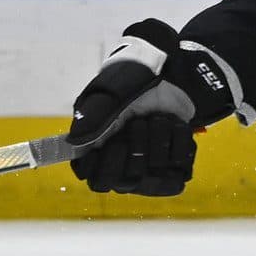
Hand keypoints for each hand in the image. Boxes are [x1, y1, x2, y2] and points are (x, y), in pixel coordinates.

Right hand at [65, 19, 243, 196]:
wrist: (171, 74)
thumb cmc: (134, 82)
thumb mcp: (109, 93)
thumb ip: (91, 117)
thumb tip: (74, 142)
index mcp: (100, 150)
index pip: (97, 179)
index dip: (107, 166)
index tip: (117, 144)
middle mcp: (123, 164)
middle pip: (127, 181)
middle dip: (137, 145)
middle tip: (139, 122)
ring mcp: (150, 168)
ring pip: (155, 173)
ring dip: (159, 137)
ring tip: (157, 118)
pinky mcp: (175, 166)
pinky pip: (181, 168)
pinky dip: (179, 140)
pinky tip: (173, 125)